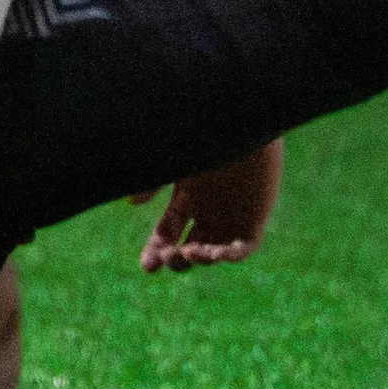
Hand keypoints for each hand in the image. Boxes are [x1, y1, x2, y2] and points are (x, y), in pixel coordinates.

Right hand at [135, 139, 282, 271]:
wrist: (243, 122)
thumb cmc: (205, 138)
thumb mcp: (173, 162)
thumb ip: (153, 182)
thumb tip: (132, 202)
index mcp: (185, 197)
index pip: (167, 233)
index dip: (156, 251)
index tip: (147, 266)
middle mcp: (207, 210)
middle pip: (187, 247)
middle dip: (174, 259)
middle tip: (170, 255)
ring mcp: (231, 216)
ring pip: (213, 252)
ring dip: (200, 259)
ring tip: (191, 251)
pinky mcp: (254, 217)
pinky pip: (243, 248)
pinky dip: (230, 256)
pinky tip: (216, 252)